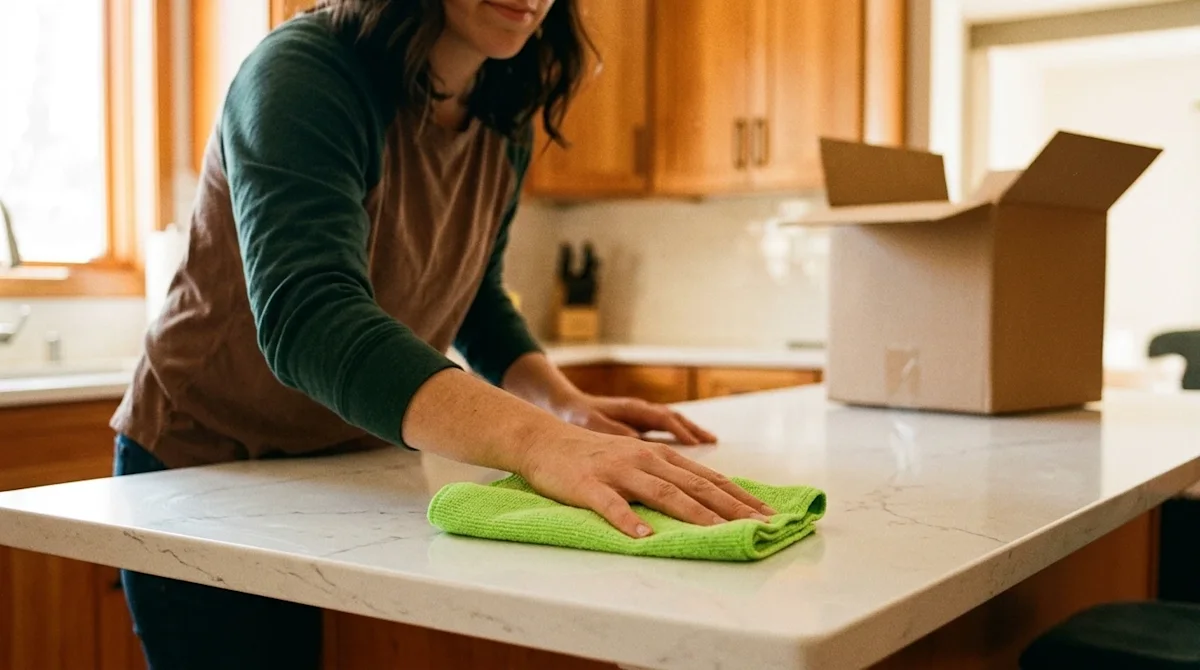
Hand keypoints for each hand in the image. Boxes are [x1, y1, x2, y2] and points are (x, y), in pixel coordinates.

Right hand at [516, 423, 774, 537]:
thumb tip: (702, 499)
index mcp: (658, 457)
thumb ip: (664, 476)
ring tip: (719, 531)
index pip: (708, 478)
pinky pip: (611, 505)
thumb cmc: (590, 457)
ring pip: (662, 493)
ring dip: (693, 514)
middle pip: (694, 486)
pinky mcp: (588, 485)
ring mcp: (617, 472)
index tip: (767, 514)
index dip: (739, 497)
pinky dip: (629, 521)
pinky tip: (644, 537)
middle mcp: (644, 460)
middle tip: (760, 525)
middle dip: (731, 507)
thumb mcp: (634, 461)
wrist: (542, 440)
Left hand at [552, 393, 717, 445]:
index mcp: (632, 409)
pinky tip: (689, 446)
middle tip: (714, 442)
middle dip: (695, 430)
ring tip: (710, 442)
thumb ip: (613, 429)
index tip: (698, 444)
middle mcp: (640, 410)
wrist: (563, 405)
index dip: (681, 431)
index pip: (663, 419)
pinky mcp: (637, 425)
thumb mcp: (591, 422)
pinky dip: (679, 435)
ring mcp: (640, 417)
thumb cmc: (577, 414)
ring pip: (672, 422)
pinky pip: (664, 429)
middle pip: (675, 419)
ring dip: (691, 431)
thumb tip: (637, 439)